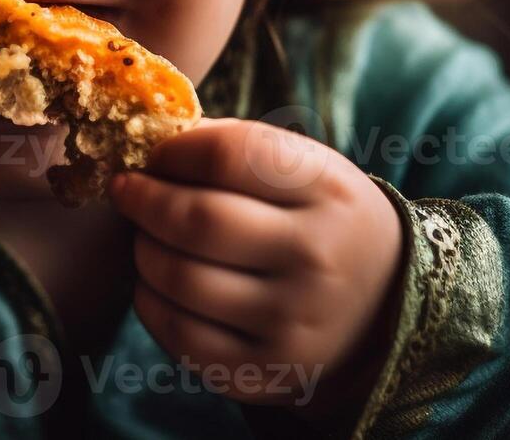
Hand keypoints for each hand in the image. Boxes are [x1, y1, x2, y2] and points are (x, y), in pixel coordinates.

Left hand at [109, 119, 402, 416]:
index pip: (227, 155)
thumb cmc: (319, 220)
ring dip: (142, 250)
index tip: (153, 155)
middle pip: (196, 220)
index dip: (172, 151)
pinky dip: (149, 301)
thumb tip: (150, 139)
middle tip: (125, 191)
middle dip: (143, 201)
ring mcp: (292, 319)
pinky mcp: (265, 369)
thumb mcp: (305, 168)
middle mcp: (315, 255)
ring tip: (143, 237)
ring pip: (179, 278)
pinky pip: (179, 334)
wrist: (384, 307)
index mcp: (327, 189)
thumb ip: (234, 147)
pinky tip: (155, 284)